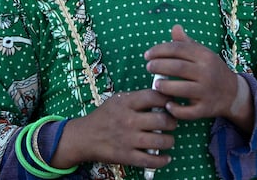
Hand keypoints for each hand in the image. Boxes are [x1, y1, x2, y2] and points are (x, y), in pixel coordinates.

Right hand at [51, 89, 176, 169]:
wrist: (84, 137)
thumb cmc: (104, 117)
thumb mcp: (117, 101)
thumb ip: (137, 99)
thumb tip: (162, 97)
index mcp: (126, 103)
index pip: (155, 97)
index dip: (168, 99)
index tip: (171, 103)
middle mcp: (129, 120)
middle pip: (162, 120)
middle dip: (172, 122)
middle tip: (172, 123)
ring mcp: (128, 140)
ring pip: (160, 141)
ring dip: (169, 141)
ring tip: (168, 139)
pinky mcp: (127, 157)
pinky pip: (151, 160)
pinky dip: (162, 160)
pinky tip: (166, 157)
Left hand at [143, 25, 252, 131]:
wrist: (233, 93)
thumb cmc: (211, 69)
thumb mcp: (202, 53)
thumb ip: (186, 43)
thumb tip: (175, 27)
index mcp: (204, 56)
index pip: (178, 49)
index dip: (159, 50)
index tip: (147, 55)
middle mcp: (207, 73)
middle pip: (178, 68)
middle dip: (158, 66)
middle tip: (148, 67)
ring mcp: (207, 92)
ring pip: (182, 89)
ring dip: (165, 87)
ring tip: (155, 84)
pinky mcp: (206, 109)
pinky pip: (188, 112)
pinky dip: (176, 109)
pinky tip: (168, 104)